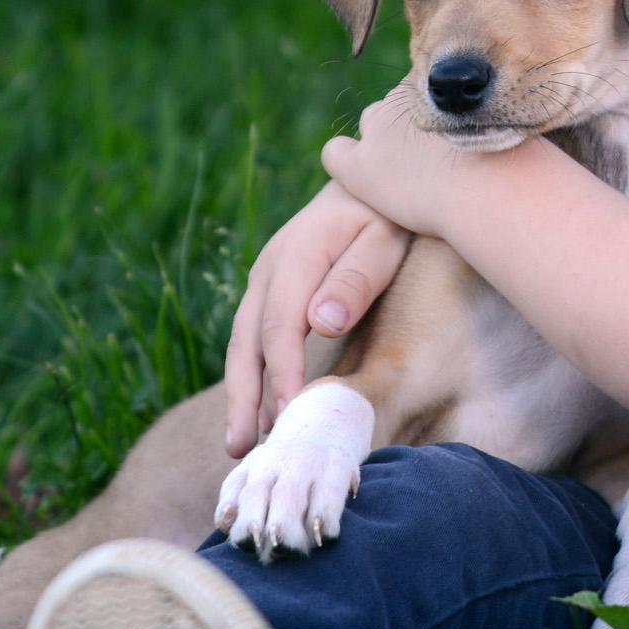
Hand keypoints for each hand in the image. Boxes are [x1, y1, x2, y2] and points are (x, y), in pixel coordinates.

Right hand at [221, 180, 410, 457]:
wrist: (371, 180)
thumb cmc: (388, 212)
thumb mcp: (386, 236)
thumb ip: (357, 278)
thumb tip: (321, 322)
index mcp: (298, 254)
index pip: (281, 324)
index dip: (282, 372)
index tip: (290, 414)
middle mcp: (271, 268)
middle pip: (247, 339)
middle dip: (245, 396)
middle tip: (243, 449)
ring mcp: (266, 278)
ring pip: (242, 342)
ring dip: (240, 392)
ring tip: (239, 444)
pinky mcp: (271, 289)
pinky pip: (253, 337)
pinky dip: (251, 375)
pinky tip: (258, 411)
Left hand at [316, 88, 497, 235]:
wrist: (492, 190)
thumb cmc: (516, 159)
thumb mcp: (515, 115)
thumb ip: (500, 106)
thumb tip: (513, 105)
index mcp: (438, 81)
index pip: (428, 89)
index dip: (443, 115)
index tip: (457, 141)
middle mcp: (402, 97)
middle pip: (399, 108)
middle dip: (412, 130)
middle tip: (438, 163)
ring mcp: (378, 131)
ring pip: (372, 127)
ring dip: (385, 146)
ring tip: (411, 176)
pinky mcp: (359, 167)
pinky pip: (336, 153)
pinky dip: (345, 161)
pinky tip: (361, 178)